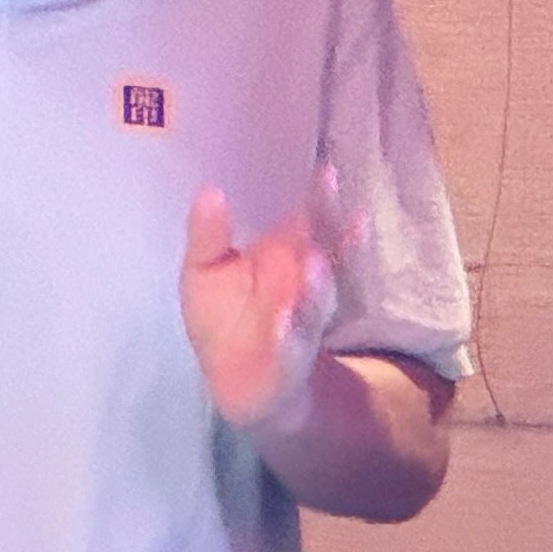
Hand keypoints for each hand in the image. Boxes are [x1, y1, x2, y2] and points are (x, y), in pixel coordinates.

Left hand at [179, 176, 342, 434]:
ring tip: (315, 265)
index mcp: (289, 254)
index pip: (313, 221)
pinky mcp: (289, 360)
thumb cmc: (222, 314)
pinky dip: (290, 337)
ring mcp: (302, 322)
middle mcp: (306, 285)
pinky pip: (293, 348)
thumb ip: (209, 233)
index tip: (329, 171)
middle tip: (348, 212)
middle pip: (328, 256)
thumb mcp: (205, 268)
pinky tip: (284, 325)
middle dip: (338, 237)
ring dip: (319, 287)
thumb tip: (209, 189)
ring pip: (317, 303)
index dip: (322, 199)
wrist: (231, 380)